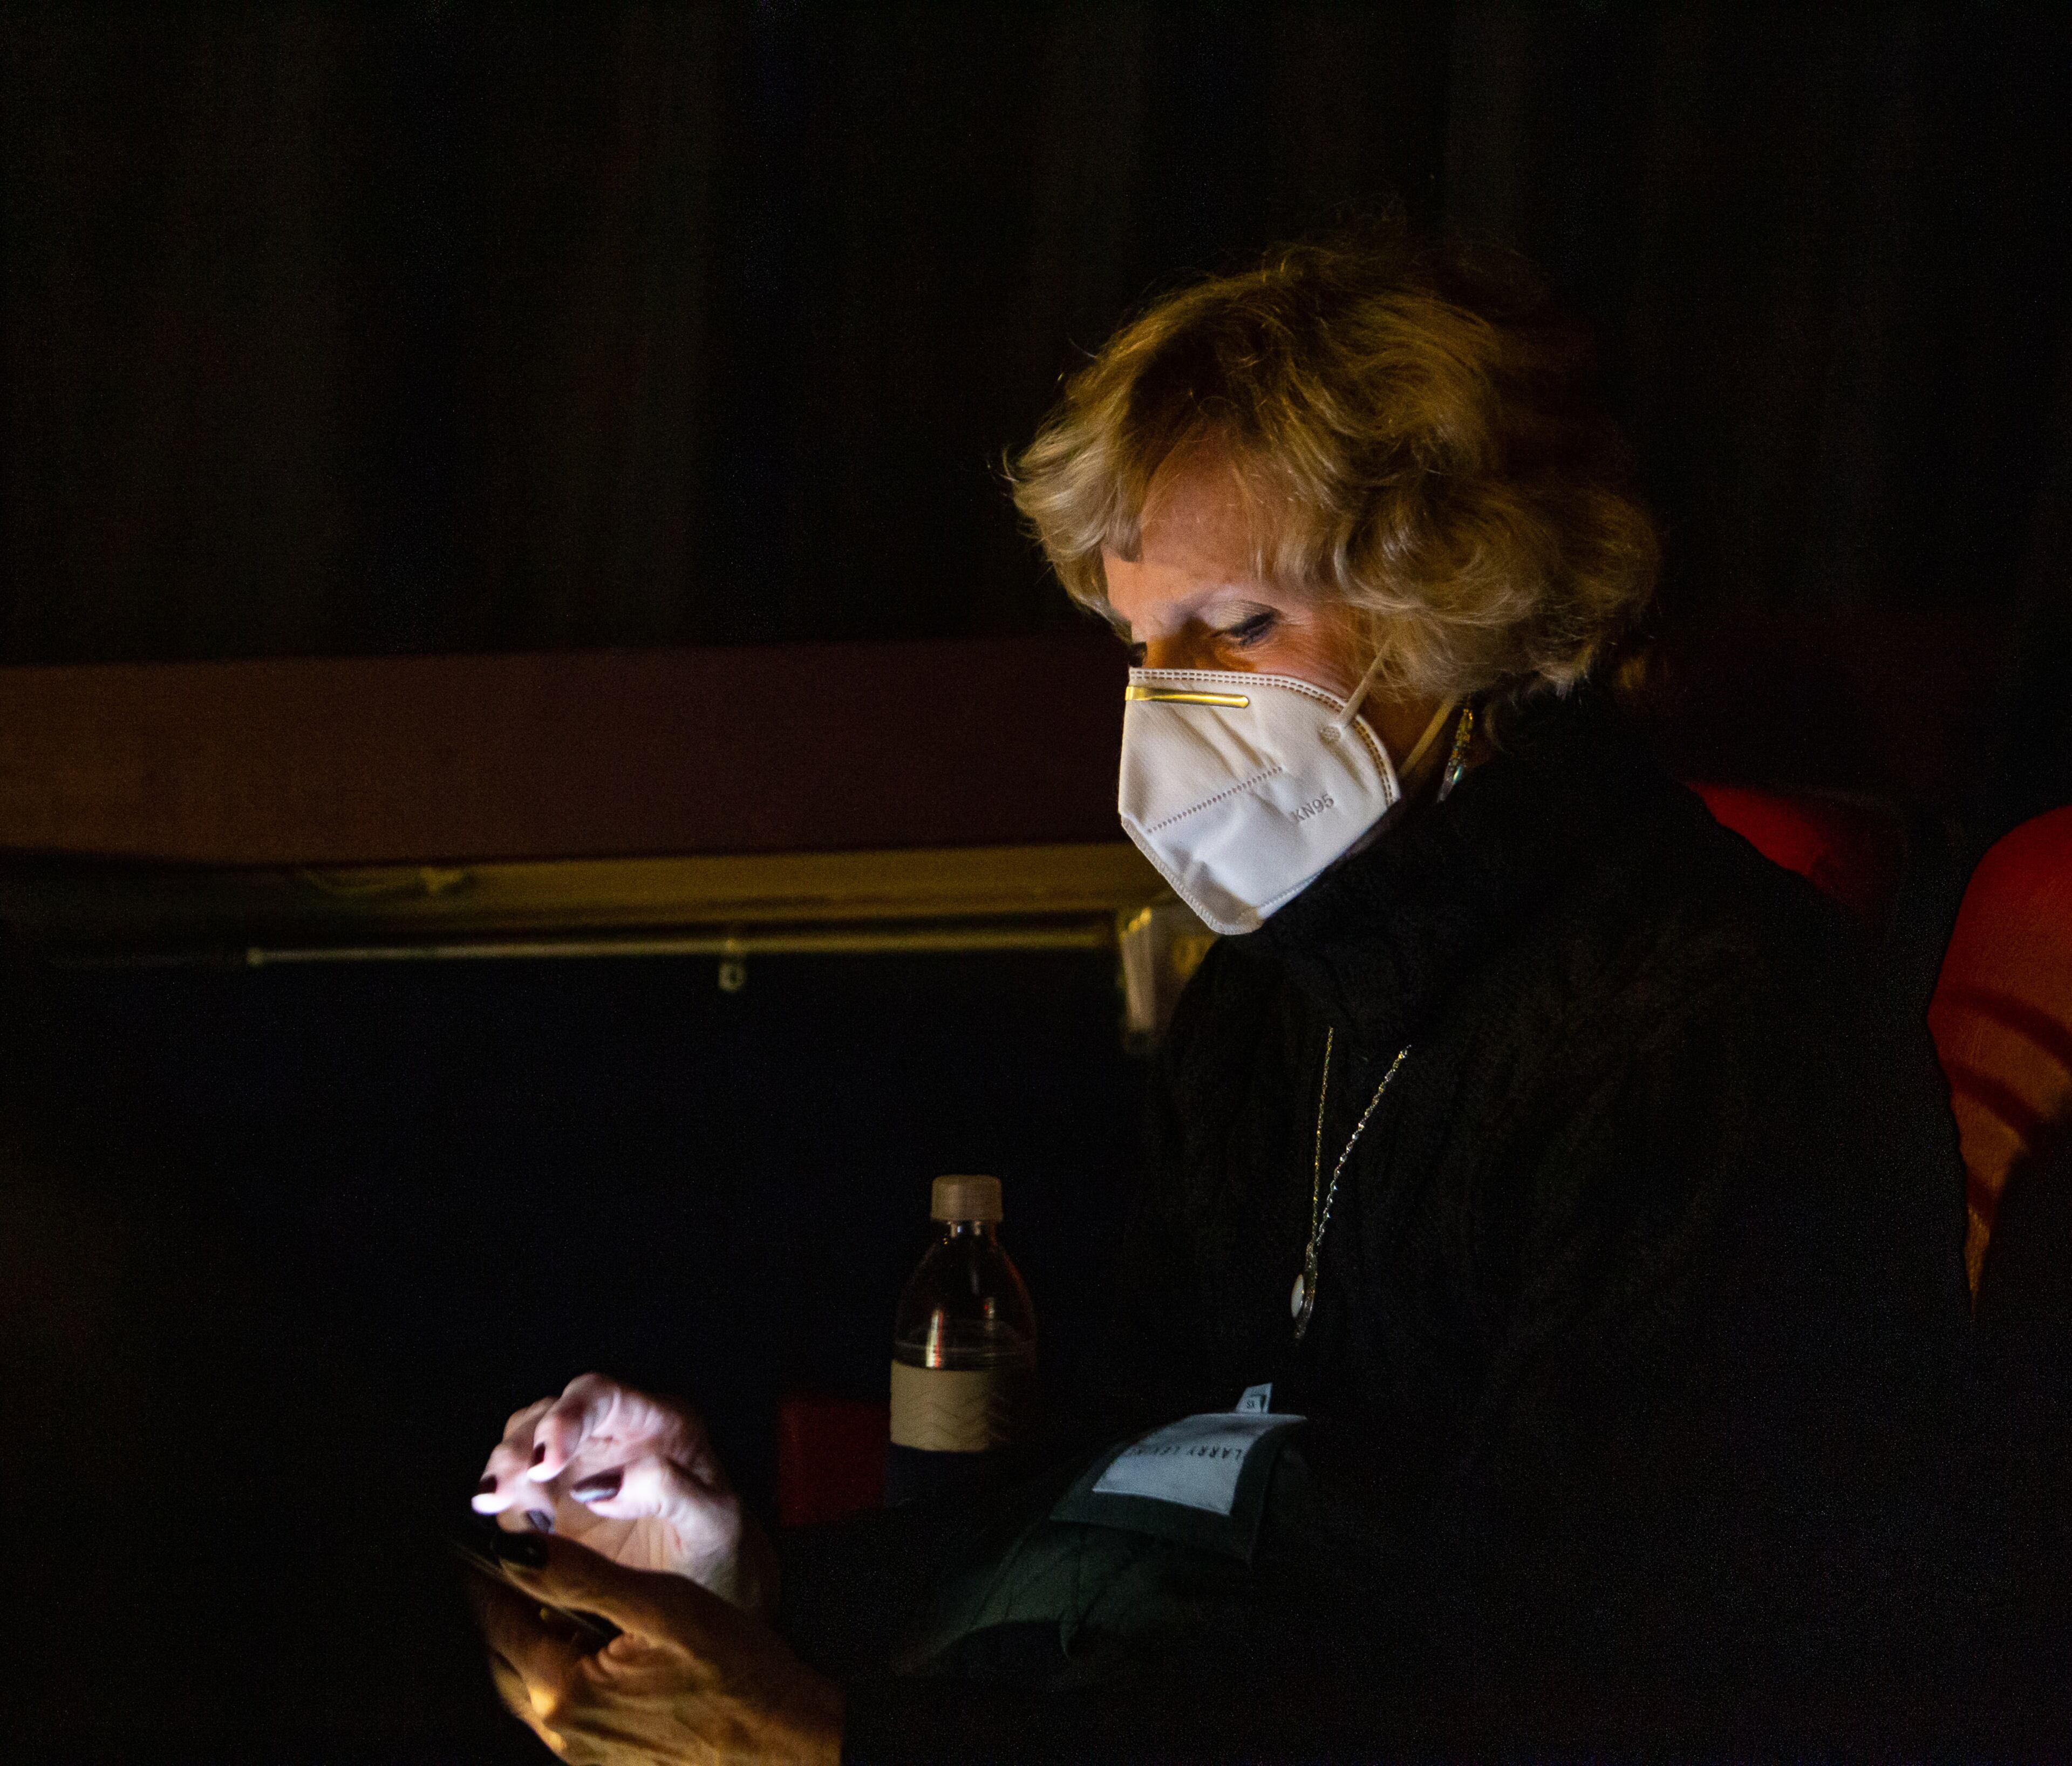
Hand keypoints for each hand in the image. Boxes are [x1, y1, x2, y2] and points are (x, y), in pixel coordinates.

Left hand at [469, 1531, 841, 1765]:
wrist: (788, 1743)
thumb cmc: (738, 1674)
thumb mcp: (663, 1607)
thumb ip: (583, 1578)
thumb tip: (515, 1550)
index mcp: (568, 1693)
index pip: (498, 1625)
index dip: (483, 1581)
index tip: (471, 1548)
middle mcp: (563, 1734)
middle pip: (506, 1662)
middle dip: (507, 1613)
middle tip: (516, 1568)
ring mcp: (584, 1754)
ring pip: (534, 1688)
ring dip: (537, 1644)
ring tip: (562, 1602)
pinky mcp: (608, 1761)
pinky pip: (565, 1711)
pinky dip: (565, 1672)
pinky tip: (598, 1647)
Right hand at [474, 1373, 776, 1616]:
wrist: (710, 1593)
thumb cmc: (720, 1547)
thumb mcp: (715, 1520)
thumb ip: (670, 1491)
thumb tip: (604, 1486)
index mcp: (658, 1422)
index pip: (601, 1396)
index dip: (565, 1418)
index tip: (546, 1463)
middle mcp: (612, 1433)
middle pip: (548, 1414)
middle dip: (521, 1447)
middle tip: (505, 1492)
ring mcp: (579, 1466)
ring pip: (523, 1445)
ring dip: (505, 1472)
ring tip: (497, 1507)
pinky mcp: (554, 1503)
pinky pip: (515, 1491)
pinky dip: (501, 1503)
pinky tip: (502, 1525)